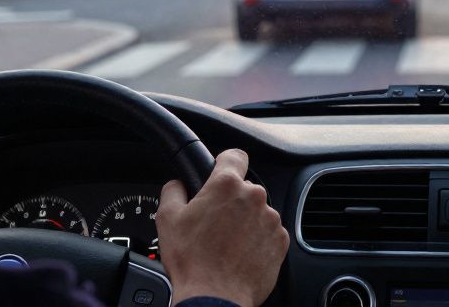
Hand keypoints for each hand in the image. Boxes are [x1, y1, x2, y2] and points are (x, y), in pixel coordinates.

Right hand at [156, 149, 288, 306]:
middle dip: (231, 201)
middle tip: (214, 222)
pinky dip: (257, 240)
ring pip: (257, 211)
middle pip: (244, 189)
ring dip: (245, 221)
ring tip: (227, 243)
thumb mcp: (167, 219)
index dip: (225, 163)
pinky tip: (240, 254)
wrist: (215, 298)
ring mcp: (271, 219)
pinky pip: (269, 232)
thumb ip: (174, 190)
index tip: (221, 172)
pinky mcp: (281, 241)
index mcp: (227, 185)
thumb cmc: (192, 261)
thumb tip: (178, 184)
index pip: (234, 156)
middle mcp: (254, 197)